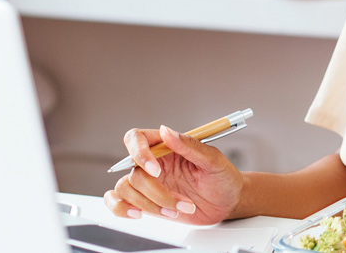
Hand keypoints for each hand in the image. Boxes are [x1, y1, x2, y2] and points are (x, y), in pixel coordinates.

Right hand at [104, 125, 243, 224]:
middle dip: (156, 191)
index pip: (137, 139)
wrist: (227, 203)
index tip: (157, 171)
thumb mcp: (213, 160)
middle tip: (181, 202)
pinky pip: (117, 201)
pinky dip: (121, 208)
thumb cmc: (222, 178)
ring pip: (126, 189)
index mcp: (166, 146)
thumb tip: (167, 131)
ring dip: (150, 205)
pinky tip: (138, 213)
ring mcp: (147, 183)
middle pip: (133, 172)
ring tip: (176, 211)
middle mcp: (153, 163)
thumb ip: (190, 145)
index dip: (140, 153)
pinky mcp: (144, 202)